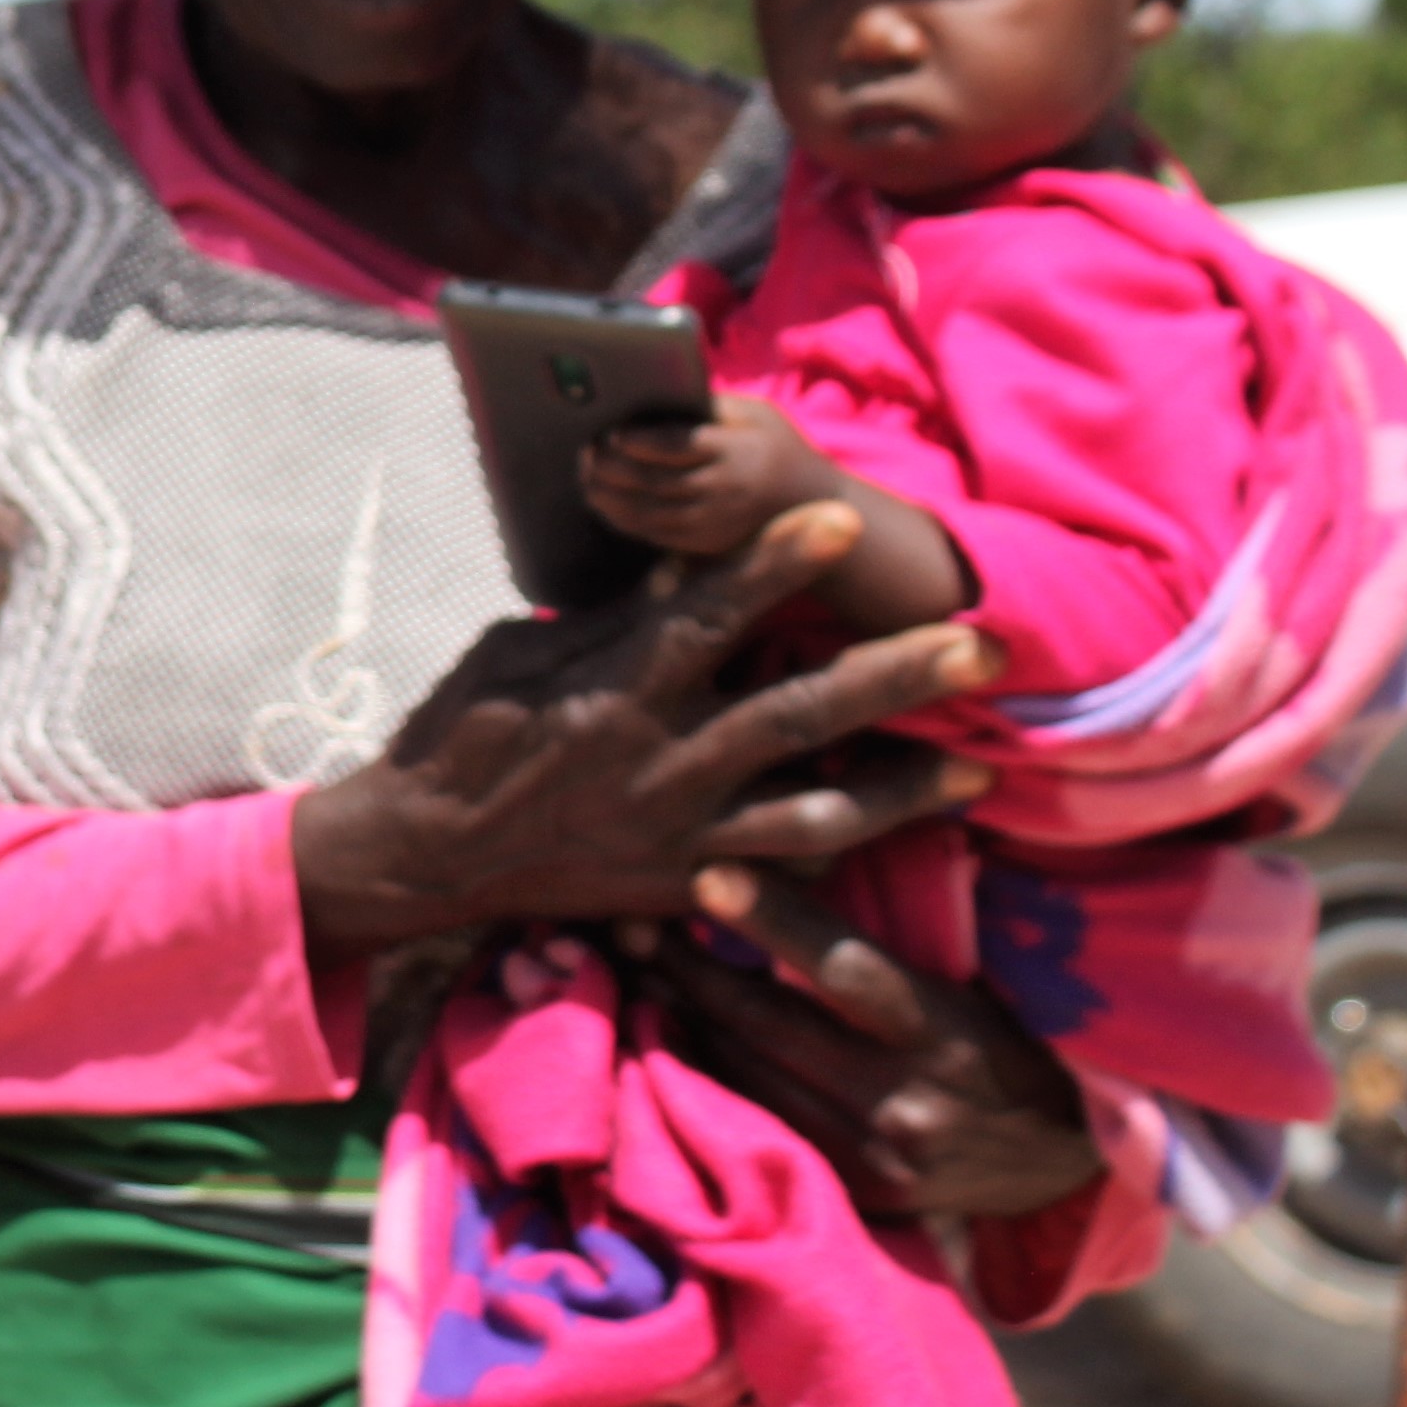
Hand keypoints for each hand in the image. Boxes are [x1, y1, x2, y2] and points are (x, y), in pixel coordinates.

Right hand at [290, 503, 1000, 951]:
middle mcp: (661, 760)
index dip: (774, 565)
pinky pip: (781, 875)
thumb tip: (687, 564)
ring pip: (817, 812)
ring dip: (903, 788)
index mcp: (615, 687)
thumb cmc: (464, 733)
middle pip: (798, 713)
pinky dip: (839, 854)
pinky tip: (892, 832)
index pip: (709, 615)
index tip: (839, 523)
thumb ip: (614, 619)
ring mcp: (680, 830)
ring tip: (976, 767)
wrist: (427, 854)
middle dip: (894, 676)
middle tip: (979, 646)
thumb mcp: (523, 652)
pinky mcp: (684, 882)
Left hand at [582, 393, 834, 557]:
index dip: (640, 441)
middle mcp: (724, 490)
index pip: (679, 445)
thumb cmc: (774, 445)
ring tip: (584, 475)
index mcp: (736, 451)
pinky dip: (622, 517)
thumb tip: (657, 390)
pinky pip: (654, 533)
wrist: (812, 503)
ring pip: (648, 511)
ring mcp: (714, 522)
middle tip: (584, 451)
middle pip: (655, 480)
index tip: (611, 433)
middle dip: (613, 467)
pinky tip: (602, 499)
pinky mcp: (704, 543)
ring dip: (609, 494)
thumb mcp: (755, 414)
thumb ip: (710, 406)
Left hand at [644, 863, 1100, 1222]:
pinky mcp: (855, 1194)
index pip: (847, 968)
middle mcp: (907, 1101)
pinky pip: (761, 1125)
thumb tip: (827, 849)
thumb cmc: (1014, 1042)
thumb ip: (904, 937)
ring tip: (634, 972)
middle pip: (772, 1026)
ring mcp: (876, 1157)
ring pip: (749, 1079)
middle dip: (690, 970)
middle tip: (628, 922)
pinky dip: (710, 1080)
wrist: (1066, 1164)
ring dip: (684, 1022)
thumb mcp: (978, 984)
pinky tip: (669, 1040)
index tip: (709, 875)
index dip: (774, 919)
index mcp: (948, 1033)